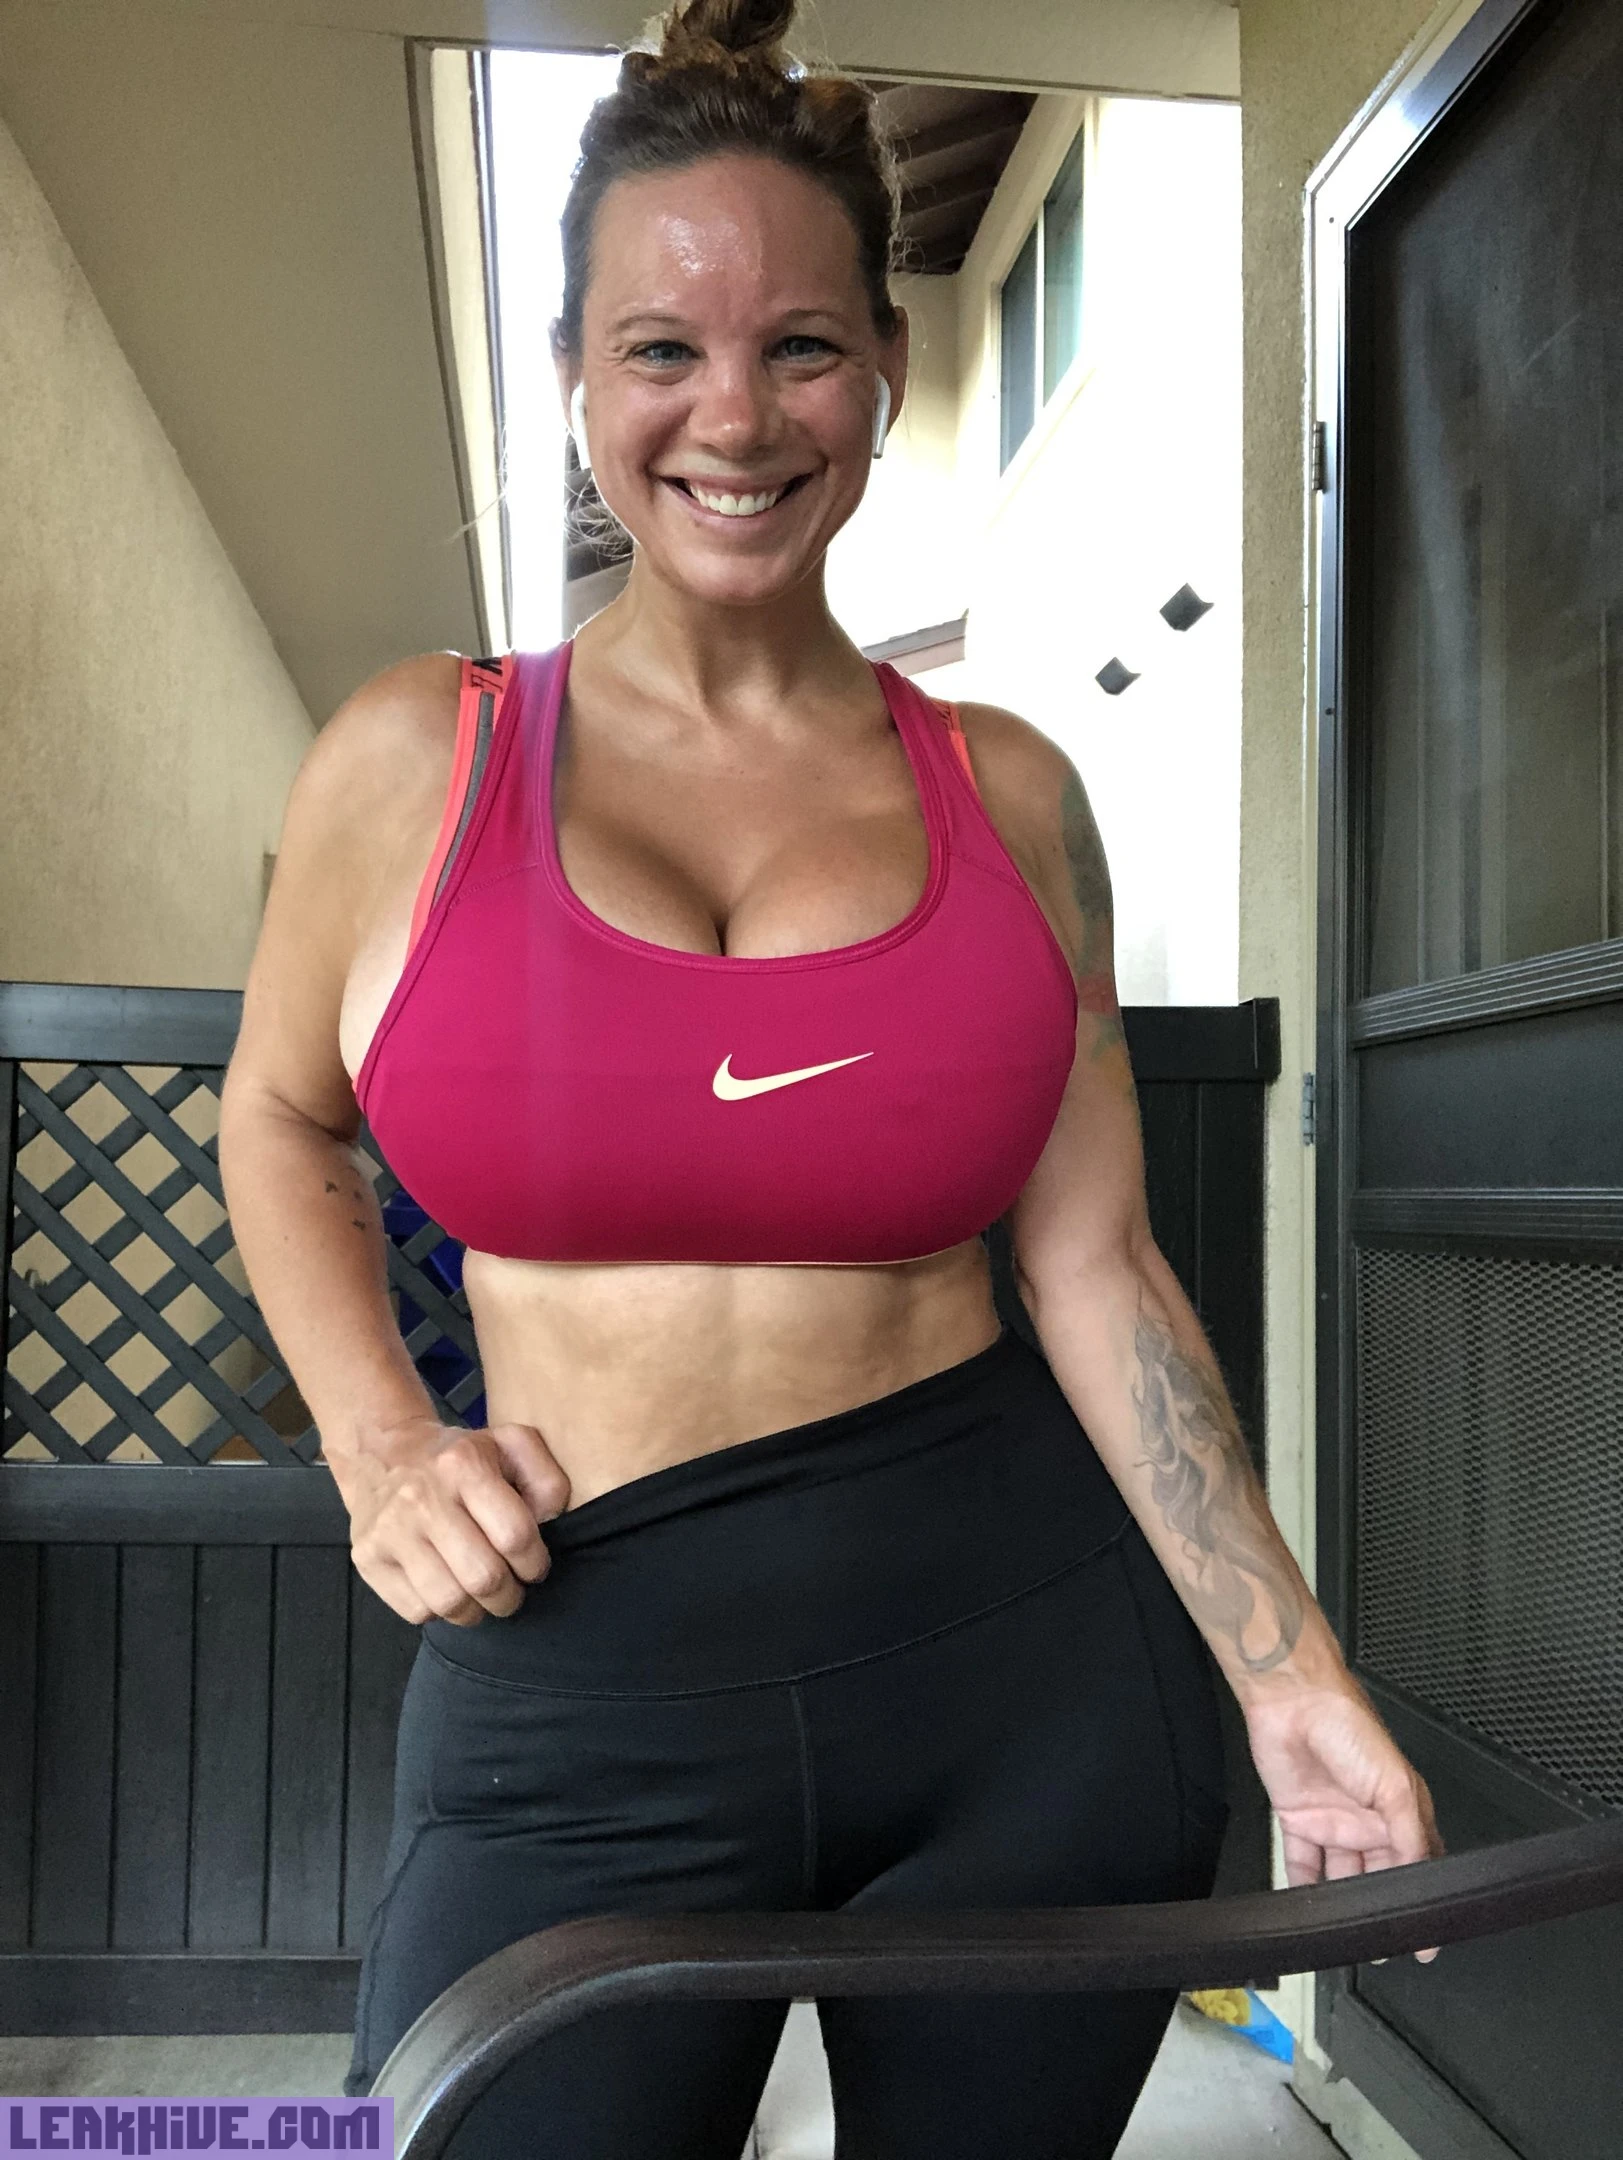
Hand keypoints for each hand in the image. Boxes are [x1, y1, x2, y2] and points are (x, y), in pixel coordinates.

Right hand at [330, 1416, 570, 1626]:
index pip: (515, 1535)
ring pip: (449, 1601)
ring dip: (477, 1611)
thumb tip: (550, 1520)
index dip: (535, 1562)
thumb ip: (545, 1477)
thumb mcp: (510, 1444)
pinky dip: (439, 1611)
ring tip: (483, 1597)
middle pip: (483, 1577)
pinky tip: (448, 1589)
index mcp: (463, 1465)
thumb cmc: (458, 1457)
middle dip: (509, 1595)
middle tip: (512, 1591)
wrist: (385, 1454)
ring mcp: (390, 1530)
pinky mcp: (368, 1558)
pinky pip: (415, 1610)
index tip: (534, 1567)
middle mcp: (422, 1497)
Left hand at [1244, 1677, 1444, 1961]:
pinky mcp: (1298, 1819)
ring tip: (1346, 1936)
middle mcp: (1368, 1821)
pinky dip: (1303, 1889)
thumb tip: (1423, 1880)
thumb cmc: (1350, 1727)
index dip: (1421, 1899)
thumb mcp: (1394, 1785)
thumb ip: (1410, 1836)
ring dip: (1343, 1904)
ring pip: (1341, 1877)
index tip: (1424, 1940)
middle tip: (1380, 1946)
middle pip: (1378, 1877)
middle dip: (1380, 1909)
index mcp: (1401, 1810)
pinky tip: (1306, 1913)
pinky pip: (1302, 1864)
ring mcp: (1332, 1822)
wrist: (1292, 1702)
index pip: (1418, 1865)